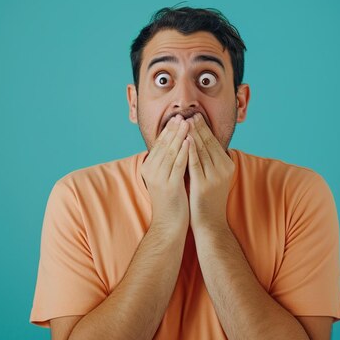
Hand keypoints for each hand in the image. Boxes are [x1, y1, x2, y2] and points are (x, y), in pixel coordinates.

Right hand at [140, 115, 190, 232]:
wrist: (169, 224)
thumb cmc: (171, 200)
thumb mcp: (166, 177)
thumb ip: (168, 162)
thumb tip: (176, 144)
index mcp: (149, 167)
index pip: (159, 144)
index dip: (169, 130)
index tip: (177, 117)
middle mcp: (151, 171)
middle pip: (164, 145)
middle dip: (174, 129)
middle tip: (183, 115)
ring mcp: (159, 178)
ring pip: (171, 151)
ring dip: (180, 135)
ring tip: (188, 122)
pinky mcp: (170, 185)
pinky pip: (178, 164)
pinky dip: (184, 150)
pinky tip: (190, 140)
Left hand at [185, 113, 234, 229]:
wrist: (211, 224)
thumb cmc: (208, 200)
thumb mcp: (214, 177)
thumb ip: (210, 161)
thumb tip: (200, 143)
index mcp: (228, 165)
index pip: (214, 142)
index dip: (203, 128)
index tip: (194, 116)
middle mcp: (224, 168)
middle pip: (208, 143)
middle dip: (197, 127)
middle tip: (188, 114)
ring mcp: (215, 176)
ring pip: (201, 150)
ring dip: (192, 134)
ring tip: (183, 122)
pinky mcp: (204, 184)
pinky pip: (195, 163)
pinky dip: (189, 150)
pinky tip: (183, 140)